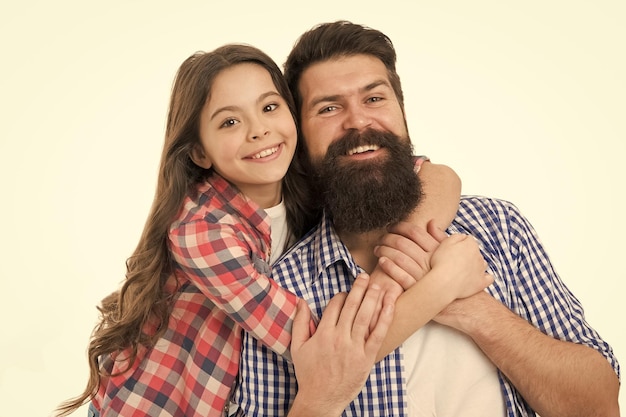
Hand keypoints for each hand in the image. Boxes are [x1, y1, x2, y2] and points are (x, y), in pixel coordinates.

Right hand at [288, 274, 393, 416]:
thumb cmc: (308, 373)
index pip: (334, 306)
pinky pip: (378, 334)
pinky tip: (389, 305)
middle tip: (364, 276)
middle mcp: (339, 338)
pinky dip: (385, 318)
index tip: (344, 293)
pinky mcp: (367, 358)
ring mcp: (354, 348)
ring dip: (372, 298)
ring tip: (377, 285)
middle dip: (358, 289)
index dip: (341, 296)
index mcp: (323, 333)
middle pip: (351, 306)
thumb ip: (300, 322)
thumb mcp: (297, 347)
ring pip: (366, 316)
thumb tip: (301, 301)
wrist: (320, 399)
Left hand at [374, 221, 440, 288]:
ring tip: (377, 249)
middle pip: (403, 243)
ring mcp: (422, 277)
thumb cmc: (442, 273)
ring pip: (399, 258)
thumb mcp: (446, 254)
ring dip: (384, 250)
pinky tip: (381, 261)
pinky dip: (389, 267)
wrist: (444, 298)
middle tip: (381, 238)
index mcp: (436, 251)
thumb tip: (431, 222)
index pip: (415, 232)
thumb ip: (439, 238)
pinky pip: (400, 277)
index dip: (400, 226)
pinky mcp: (415, 289)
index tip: (390, 226)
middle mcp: (429, 262)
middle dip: (388, 238)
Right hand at [427, 220, 493, 299]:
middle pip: (475, 252)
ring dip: (476, 265)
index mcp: (471, 245)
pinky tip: (477, 277)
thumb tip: (463, 237)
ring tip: (463, 270)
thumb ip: (456, 236)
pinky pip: (489, 278)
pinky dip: (485, 277)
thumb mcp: (445, 243)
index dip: (459, 244)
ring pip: (482, 264)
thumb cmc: (441, 263)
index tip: (451, 250)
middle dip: (467, 254)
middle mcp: (479, 256)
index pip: (468, 240)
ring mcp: (481, 270)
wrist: (444, 283)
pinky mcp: (482, 282)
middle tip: (453, 261)